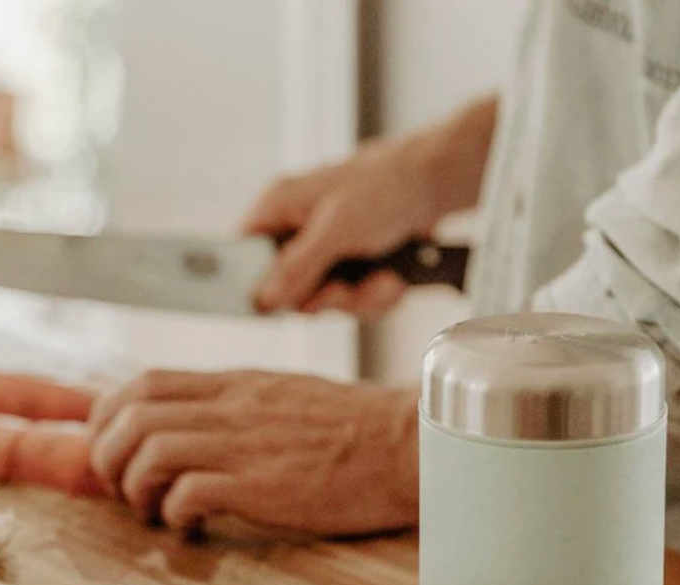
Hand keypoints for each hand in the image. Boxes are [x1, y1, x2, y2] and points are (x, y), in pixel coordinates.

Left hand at [88, 369, 419, 535]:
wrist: (408, 443)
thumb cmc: (357, 428)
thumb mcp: (287, 396)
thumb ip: (238, 404)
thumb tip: (195, 422)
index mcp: (237, 384)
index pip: (144, 382)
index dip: (108, 416)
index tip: (111, 447)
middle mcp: (232, 407)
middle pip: (132, 415)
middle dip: (108, 456)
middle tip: (124, 489)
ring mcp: (246, 445)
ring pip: (150, 452)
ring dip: (136, 488)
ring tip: (155, 512)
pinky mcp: (264, 486)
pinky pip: (189, 493)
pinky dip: (175, 513)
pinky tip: (193, 527)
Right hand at [243, 96, 498, 316]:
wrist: (439, 184)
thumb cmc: (385, 186)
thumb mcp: (335, 229)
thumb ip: (295, 266)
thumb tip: (262, 300)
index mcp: (277, 209)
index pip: (240, 257)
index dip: (254, 286)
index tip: (275, 306)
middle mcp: (297, 232)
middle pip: (288, 292)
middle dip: (326, 298)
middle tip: (344, 289)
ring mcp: (326, 252)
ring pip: (326, 302)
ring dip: (361, 300)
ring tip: (385, 279)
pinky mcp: (354, 267)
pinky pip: (355, 302)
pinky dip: (379, 296)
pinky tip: (394, 279)